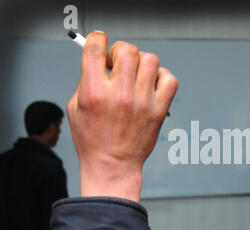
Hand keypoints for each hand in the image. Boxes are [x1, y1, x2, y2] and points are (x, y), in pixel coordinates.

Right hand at [66, 31, 177, 201]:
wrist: (113, 166)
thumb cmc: (93, 140)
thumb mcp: (76, 108)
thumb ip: (86, 81)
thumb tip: (101, 60)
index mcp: (93, 92)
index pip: (96, 49)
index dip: (98, 39)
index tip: (101, 42)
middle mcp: (119, 95)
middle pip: (127, 50)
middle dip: (120, 51)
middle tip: (118, 63)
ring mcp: (142, 102)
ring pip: (150, 60)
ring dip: (141, 62)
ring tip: (136, 75)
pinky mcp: (158, 111)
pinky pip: (170, 79)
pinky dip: (162, 76)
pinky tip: (152, 84)